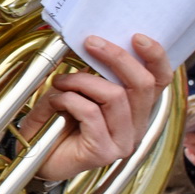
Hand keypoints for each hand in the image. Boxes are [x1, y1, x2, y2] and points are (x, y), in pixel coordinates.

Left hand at [19, 35, 173, 181]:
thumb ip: (96, 74)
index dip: (155, 57)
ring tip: (61, 81)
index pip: (159, 81)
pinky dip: (69, 99)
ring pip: (115, 96)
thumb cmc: (57, 122)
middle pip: (142, 85)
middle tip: (91, 43)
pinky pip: (91, 113)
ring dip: (82, 81)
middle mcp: (136, 128)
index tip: (137, 37)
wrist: (36, 156)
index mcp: (136, 111)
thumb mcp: (80, 90)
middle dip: (116, 57)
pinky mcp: (103, 152)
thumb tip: (99, 44)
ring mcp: (123, 143)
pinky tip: (56, 101)